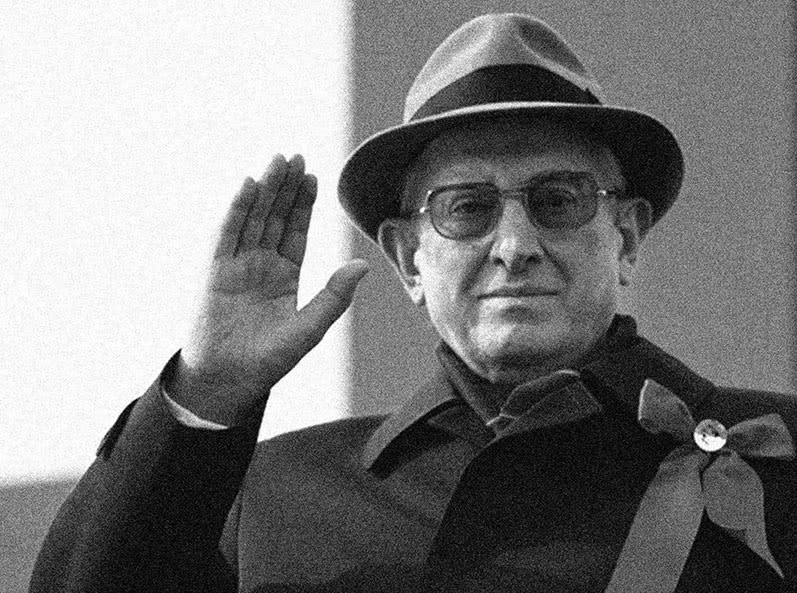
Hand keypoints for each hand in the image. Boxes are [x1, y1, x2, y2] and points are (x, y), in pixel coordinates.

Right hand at [171, 154, 367, 424]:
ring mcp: (237, 266)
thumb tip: (363, 264)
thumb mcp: (310, 328)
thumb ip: (335, 296)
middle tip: (295, 156)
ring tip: (277, 161)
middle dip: (286, 188)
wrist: (228, 381)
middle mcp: (261, 265)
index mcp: (285, 276)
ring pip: (253, 219)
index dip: (303, 204)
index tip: (313, 176)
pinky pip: (227, 235)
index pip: (296, 231)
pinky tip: (249, 186)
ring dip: (265, 190)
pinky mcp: (216, 272)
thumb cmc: (269, 360)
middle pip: (275, 218)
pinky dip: (237, 210)